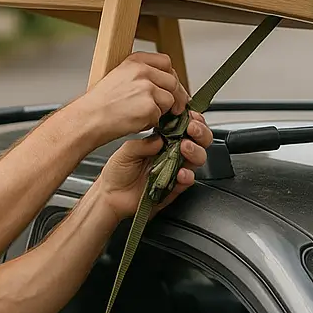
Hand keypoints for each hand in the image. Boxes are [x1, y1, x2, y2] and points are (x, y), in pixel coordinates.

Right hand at [68, 52, 188, 149]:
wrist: (89, 118)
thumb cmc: (99, 103)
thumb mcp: (119, 77)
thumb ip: (141, 75)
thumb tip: (163, 83)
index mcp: (134, 61)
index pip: (165, 62)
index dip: (170, 76)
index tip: (171, 86)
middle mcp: (142, 71)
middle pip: (172, 81)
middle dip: (174, 96)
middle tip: (173, 108)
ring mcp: (147, 88)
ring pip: (169, 100)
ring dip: (161, 110)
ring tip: (143, 115)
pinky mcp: (150, 107)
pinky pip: (160, 116)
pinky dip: (151, 122)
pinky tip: (137, 121)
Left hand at [94, 113, 213, 221]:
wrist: (112, 196)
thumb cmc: (118, 171)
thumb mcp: (126, 151)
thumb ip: (144, 143)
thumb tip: (162, 137)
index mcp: (162, 141)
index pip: (184, 128)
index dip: (192, 121)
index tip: (190, 117)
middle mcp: (172, 154)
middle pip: (198, 141)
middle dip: (200, 133)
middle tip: (192, 129)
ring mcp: (174, 170)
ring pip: (198, 159)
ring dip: (196, 151)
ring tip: (185, 147)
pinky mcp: (174, 187)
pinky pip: (188, 180)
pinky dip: (188, 175)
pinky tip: (180, 172)